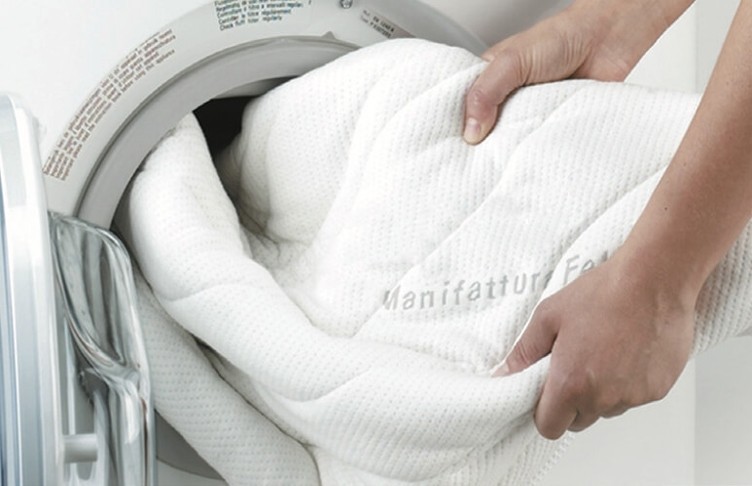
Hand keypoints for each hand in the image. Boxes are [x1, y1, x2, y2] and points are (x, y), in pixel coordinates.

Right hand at [463, 0, 692, 143]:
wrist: (609, 39)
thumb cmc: (562, 37)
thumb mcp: (512, 61)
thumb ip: (486, 92)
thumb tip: (471, 130)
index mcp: (488, 81)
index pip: (460, 109)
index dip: (453, 128)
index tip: (445, 149)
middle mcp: (506, 100)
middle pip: (484, 133)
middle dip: (481, 148)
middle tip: (472, 166)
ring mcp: (528, 115)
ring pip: (510, 143)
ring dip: (510, 152)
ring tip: (499, 167)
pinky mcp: (550, 127)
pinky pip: (537, 146)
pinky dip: (535, 153)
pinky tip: (529, 161)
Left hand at [497, 253, 694, 439]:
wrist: (654, 280)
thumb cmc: (603, 293)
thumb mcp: (549, 316)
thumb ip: (524, 351)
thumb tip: (505, 372)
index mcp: (571, 383)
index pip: (550, 426)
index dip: (544, 412)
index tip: (545, 393)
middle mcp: (603, 397)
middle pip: (578, 420)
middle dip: (572, 401)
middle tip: (574, 364)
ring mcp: (633, 396)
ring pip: (607, 408)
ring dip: (601, 392)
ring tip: (603, 352)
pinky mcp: (657, 390)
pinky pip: (633, 397)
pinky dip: (627, 382)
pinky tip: (627, 351)